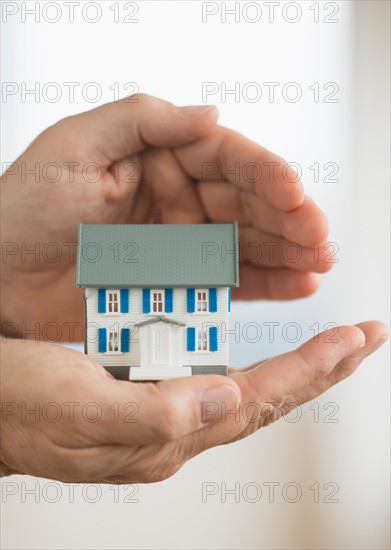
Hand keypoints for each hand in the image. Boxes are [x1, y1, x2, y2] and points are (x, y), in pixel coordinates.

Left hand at [1, 94, 329, 340]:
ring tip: (318, 261)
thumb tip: (210, 115)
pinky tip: (296, 283)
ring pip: (244, 244)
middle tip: (319, 235)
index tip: (293, 192)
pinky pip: (227, 281)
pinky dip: (264, 283)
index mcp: (156, 156)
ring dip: (286, 252)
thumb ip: (143, 120)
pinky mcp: (175, 283)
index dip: (263, 174)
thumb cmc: (22, 208)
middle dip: (287, 218)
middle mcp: (174, 198)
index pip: (224, 158)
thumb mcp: (75, 145)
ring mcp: (178, 244)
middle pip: (245, 203)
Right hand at [1, 321, 386, 481]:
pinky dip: (250, 364)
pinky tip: (261, 356)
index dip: (312, 369)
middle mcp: (173, 426)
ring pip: (247, 389)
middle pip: (266, 397)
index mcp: (164, 430)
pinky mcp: (147, 396)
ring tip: (332, 346)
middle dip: (322, 368)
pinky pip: (213, 380)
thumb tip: (226, 399)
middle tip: (364, 339)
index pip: (258, 398)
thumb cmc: (14, 405)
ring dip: (294, 367)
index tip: (355, 340)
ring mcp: (163, 412)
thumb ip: (153, 413)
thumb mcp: (76, 408)